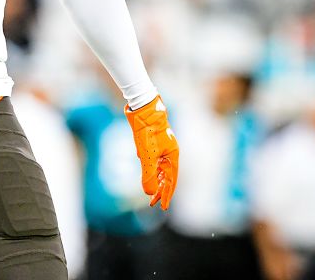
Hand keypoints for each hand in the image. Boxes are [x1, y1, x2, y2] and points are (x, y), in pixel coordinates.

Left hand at [125, 95, 178, 209]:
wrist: (142, 108)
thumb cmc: (147, 131)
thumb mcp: (147, 155)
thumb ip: (149, 174)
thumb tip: (150, 193)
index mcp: (173, 156)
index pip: (171, 180)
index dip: (166, 194)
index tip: (162, 207)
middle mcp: (169, 152)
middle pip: (166, 175)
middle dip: (160, 190)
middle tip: (152, 203)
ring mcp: (161, 146)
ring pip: (159, 167)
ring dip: (154, 179)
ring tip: (148, 191)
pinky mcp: (152, 141)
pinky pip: (152, 157)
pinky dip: (148, 164)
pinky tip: (142, 163)